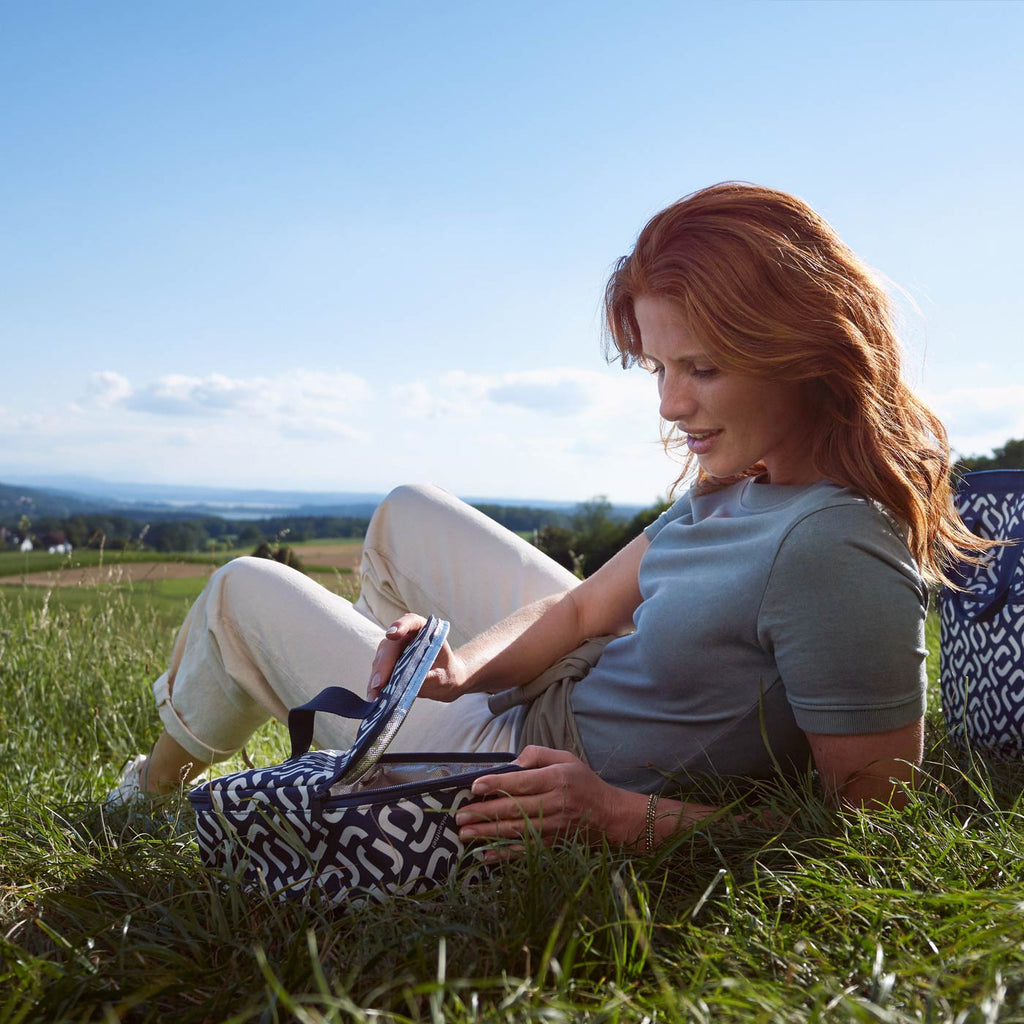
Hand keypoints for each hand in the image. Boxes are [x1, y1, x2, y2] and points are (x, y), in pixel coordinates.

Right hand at [366, 613, 467, 701]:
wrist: (443, 681)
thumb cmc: (447, 673)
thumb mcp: (444, 675)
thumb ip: (431, 676)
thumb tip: (413, 681)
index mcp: (424, 629)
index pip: (411, 621)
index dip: (401, 626)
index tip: (392, 635)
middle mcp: (405, 636)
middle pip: (390, 645)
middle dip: (383, 664)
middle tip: (379, 683)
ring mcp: (394, 650)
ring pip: (380, 660)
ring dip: (376, 678)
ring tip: (375, 695)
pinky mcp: (387, 664)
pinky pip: (378, 673)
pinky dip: (375, 685)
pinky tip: (374, 697)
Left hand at [454, 746, 633, 854]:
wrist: (609, 815)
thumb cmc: (583, 782)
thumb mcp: (565, 758)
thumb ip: (537, 754)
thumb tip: (510, 764)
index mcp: (558, 779)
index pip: (523, 782)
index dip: (498, 784)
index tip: (475, 786)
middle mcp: (555, 804)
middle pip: (515, 809)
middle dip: (484, 813)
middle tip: (460, 816)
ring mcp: (553, 828)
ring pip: (516, 831)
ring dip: (488, 833)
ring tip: (465, 833)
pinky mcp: (552, 844)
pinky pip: (525, 851)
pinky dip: (504, 855)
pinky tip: (485, 856)